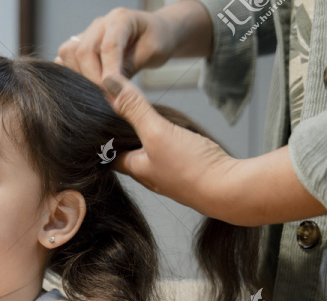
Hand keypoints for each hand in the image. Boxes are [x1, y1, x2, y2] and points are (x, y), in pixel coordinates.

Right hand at [55, 1, 212, 83]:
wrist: (154, 34)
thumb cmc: (156, 41)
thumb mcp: (151, 54)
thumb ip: (130, 69)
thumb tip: (111, 92)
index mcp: (120, 19)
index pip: (108, 47)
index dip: (108, 72)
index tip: (112, 94)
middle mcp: (100, 24)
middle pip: (83, 51)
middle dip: (91, 78)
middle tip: (105, 97)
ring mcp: (87, 33)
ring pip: (68, 53)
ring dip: (79, 77)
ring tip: (96, 92)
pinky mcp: (79, 45)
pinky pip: (65, 59)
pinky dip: (70, 74)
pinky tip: (85, 86)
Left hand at [104, 74, 324, 225]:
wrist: (232, 190)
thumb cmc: (192, 167)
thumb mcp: (158, 132)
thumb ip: (134, 109)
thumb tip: (108, 83)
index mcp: (135, 168)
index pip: (108, 152)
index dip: (101, 136)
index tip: (95, 119)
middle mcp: (150, 176)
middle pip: (129, 153)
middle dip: (124, 136)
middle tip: (119, 113)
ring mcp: (171, 177)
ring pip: (152, 154)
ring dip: (147, 139)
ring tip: (144, 118)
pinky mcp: (191, 174)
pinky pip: (173, 156)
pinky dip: (169, 143)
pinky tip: (176, 135)